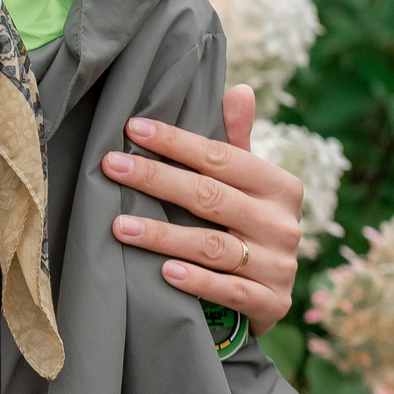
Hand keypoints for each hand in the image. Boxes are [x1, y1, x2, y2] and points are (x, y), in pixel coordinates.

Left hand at [99, 84, 302, 333]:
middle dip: (157, 179)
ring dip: (163, 235)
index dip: (175, 142)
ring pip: (212, 246)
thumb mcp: (247, 185)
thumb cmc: (246, 227)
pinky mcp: (272, 304)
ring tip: (119, 225)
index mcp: (278, 186)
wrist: (269, 296)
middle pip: (210, 196)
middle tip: (110, 166)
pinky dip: (198, 282)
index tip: (131, 128)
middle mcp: (283, 223)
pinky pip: (230, 291)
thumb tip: (239, 89)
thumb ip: (237, 142)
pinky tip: (164, 273)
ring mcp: (279, 265)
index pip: (221, 157)